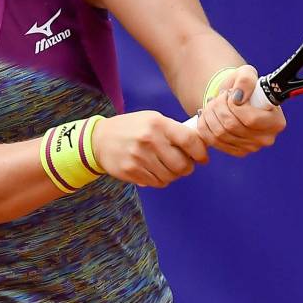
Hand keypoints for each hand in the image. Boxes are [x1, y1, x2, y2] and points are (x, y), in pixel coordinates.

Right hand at [92, 111, 208, 187]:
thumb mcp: (152, 120)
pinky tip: (154, 171)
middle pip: (182, 164)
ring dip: (173, 175)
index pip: (189, 140)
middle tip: (184, 165)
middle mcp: (149, 140)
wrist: (100, 139)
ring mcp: (139, 157)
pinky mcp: (131, 171)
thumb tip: (199, 146)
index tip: (203, 158)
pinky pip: (157, 183)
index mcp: (158, 123)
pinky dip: (160, 180)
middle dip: (187, 167)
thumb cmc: (132, 128)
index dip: (200, 152)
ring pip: (170, 177)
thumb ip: (174, 131)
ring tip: (166, 167)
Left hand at [195, 65, 285, 156]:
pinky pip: (213, 141)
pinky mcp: (237, 152)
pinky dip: (204, 126)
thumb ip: (245, 80)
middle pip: (232, 127)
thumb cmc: (244, 86)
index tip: (231, 94)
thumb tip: (238, 97)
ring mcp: (251, 148)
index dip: (234, 106)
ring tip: (212, 103)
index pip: (251, 119)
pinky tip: (207, 115)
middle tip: (219, 96)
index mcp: (276, 121)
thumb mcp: (247, 73)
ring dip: (210, 115)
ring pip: (220, 134)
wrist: (236, 99)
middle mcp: (266, 138)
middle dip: (219, 107)